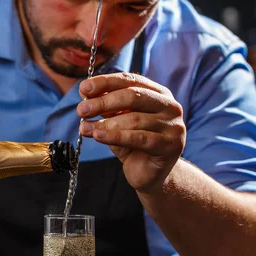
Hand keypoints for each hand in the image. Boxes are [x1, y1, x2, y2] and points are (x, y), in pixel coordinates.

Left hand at [77, 72, 185, 192]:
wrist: (150, 175)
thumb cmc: (134, 146)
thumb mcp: (118, 123)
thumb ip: (107, 110)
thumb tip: (86, 97)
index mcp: (158, 93)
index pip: (130, 80)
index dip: (105, 82)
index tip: (83, 88)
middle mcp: (170, 106)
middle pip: (133, 96)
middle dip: (104, 102)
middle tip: (82, 110)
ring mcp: (173, 125)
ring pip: (134, 119)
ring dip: (106, 123)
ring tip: (85, 128)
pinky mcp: (171, 145)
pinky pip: (140, 138)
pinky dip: (116, 136)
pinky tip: (99, 135)